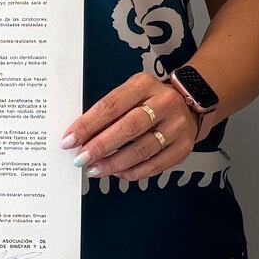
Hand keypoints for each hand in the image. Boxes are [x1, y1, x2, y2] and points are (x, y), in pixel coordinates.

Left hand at [66, 71, 200, 181]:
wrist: (189, 103)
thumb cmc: (149, 100)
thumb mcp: (130, 93)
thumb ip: (109, 111)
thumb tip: (80, 137)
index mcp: (144, 85)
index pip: (111, 105)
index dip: (88, 124)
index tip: (69, 140)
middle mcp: (164, 103)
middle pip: (128, 128)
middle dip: (100, 146)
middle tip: (81, 159)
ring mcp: (177, 126)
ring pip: (142, 149)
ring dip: (114, 163)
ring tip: (95, 169)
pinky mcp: (184, 147)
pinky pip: (156, 165)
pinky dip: (133, 172)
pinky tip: (118, 173)